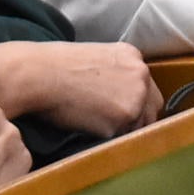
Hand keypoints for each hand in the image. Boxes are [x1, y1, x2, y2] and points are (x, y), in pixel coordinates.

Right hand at [0, 40, 161, 136]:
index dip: (137, 104)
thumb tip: (119, 97)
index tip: (124, 113)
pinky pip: (123, 136)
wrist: (40, 74)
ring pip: (140, 125)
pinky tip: (90, 128)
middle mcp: (141, 74)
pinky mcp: (124, 119)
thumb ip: (116, 74)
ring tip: (97, 126)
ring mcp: (136, 97)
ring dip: (124, 130)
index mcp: (134, 56)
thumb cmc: (56, 66)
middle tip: (116, 126)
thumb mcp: (96, 59)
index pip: (148, 88)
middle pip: (153, 107)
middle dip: (138, 119)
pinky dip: (110, 137)